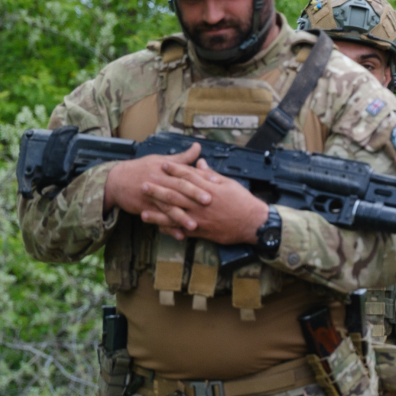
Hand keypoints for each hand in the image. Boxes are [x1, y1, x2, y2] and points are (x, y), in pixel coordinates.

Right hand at [103, 143, 211, 231]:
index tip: (217, 182)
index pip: (186, 173)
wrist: (116, 180)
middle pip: (178, 189)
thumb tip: (198, 147)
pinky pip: (159, 220)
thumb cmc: (142, 169)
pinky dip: (169, 228)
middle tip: (209, 202)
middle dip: (193, 195)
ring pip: (168, 207)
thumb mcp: (161, 160)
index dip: (201, 177)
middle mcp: (159, 182)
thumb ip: (182, 158)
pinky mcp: (145, 209)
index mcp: (165, 170)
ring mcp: (151, 197)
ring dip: (181, 217)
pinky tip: (180, 236)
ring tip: (195, 225)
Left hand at [144, 157, 268, 243]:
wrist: (253, 223)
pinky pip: (183, 230)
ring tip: (143, 212)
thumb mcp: (229, 183)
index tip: (161, 165)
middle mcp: (201, 203)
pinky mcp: (202, 231)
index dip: (173, 170)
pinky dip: (170, 230)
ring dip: (158, 214)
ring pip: (174, 215)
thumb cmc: (243, 202)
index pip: (187, 176)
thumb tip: (200, 164)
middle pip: (175, 194)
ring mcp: (200, 218)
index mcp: (208, 188)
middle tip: (143, 185)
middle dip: (157, 190)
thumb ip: (211, 175)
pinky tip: (159, 229)